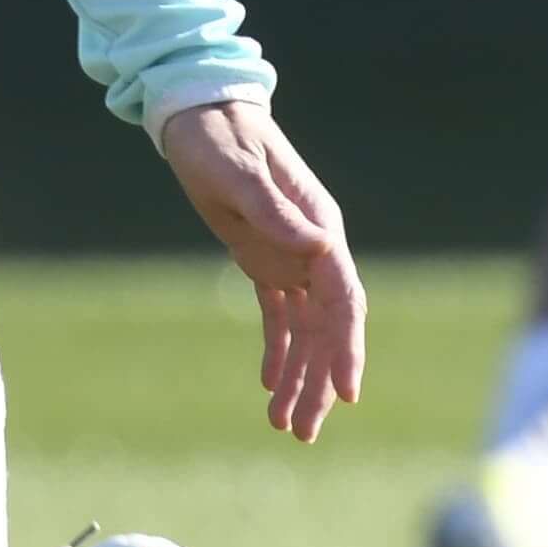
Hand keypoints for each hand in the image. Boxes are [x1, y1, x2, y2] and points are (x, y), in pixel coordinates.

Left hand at [153, 93, 364, 440]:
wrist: (199, 114)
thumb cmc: (219, 137)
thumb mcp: (238, 173)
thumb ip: (274, 212)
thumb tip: (320, 246)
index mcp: (319, 228)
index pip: (344, 300)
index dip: (348, 348)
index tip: (346, 393)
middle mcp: (313, 248)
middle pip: (327, 327)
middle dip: (319, 381)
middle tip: (302, 432)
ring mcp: (291, 256)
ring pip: (303, 330)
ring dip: (297, 377)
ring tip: (282, 425)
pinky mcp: (264, 260)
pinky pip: (278, 315)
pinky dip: (276, 351)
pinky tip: (268, 386)